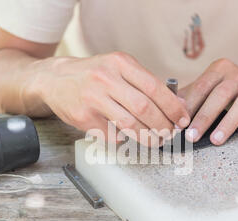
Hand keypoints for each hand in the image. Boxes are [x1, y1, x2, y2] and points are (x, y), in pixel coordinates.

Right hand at [36, 52, 189, 145]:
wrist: (54, 79)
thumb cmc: (93, 75)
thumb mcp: (118, 68)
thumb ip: (144, 83)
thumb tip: (177, 104)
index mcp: (120, 63)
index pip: (154, 87)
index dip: (172, 107)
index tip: (182, 119)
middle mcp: (106, 78)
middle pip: (144, 108)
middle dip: (163, 126)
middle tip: (170, 134)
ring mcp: (92, 98)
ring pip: (129, 124)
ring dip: (147, 137)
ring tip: (156, 141)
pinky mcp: (82, 117)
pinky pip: (111, 135)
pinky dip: (123, 139)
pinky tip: (127, 137)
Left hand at [179, 58, 237, 144]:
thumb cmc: (222, 92)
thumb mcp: (205, 90)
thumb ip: (187, 98)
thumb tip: (166, 112)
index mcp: (219, 69)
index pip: (202, 86)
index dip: (189, 106)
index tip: (176, 125)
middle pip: (221, 94)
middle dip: (204, 117)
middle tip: (191, 137)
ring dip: (229, 122)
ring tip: (215, 140)